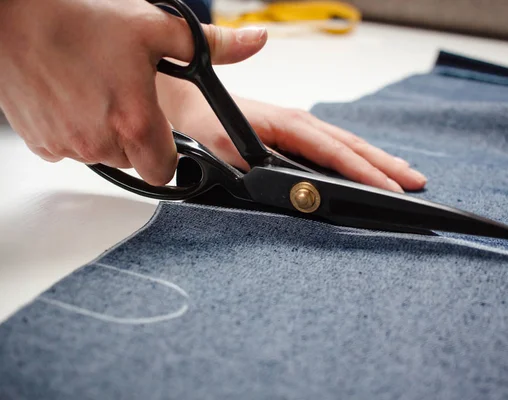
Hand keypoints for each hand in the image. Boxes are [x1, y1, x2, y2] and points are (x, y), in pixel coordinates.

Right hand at [0, 0, 266, 185]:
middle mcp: (101, 142)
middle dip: (138, 138)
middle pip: (135, 162)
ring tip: (97, 90)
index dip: (168, 154)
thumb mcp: (155, 28)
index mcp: (136, 123)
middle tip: (126, 98)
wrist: (10, 15)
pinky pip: (69, 148)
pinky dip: (75, 131)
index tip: (162, 134)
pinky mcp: (41, 144)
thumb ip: (209, 45)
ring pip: (102, 156)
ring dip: (106, 134)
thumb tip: (253, 41)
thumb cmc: (77, 19)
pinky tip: (72, 97)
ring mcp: (68, 146)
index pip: (165, 171)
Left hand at [157, 82, 426, 191]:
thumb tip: (286, 186)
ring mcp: (301, 125)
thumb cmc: (206, 122)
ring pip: (348, 143)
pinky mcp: (297, 132)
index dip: (367, 172)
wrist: (189, 99)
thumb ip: (255, 166)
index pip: (337, 153)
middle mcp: (301, 122)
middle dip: (387, 165)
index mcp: (290, 125)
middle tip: (418, 181)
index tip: (393, 189)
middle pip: (353, 145)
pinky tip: (370, 163)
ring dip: (379, 159)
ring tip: (406, 173)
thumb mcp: (226, 148)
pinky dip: (359, 155)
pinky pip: (336, 144)